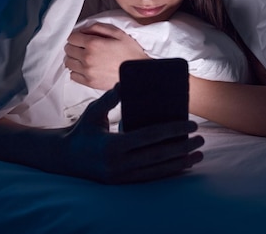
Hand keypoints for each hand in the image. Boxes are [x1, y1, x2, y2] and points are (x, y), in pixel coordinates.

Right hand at [60, 86, 203, 183]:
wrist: (65, 158)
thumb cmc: (82, 131)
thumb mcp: (93, 112)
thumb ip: (109, 99)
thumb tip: (124, 83)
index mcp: (113, 146)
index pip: (150, 137)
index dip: (173, 131)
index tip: (191, 125)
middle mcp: (119, 164)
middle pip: (158, 155)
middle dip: (183, 147)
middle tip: (201, 139)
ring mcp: (122, 176)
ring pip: (157, 170)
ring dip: (181, 163)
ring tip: (199, 155)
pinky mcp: (123, 182)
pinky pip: (151, 178)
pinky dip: (168, 172)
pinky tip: (182, 166)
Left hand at [64, 22, 148, 89]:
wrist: (138, 72)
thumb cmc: (130, 52)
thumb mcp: (117, 33)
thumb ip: (98, 27)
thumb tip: (83, 30)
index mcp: (93, 44)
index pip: (71, 38)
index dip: (77, 36)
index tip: (82, 38)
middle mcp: (87, 58)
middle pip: (68, 49)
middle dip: (75, 46)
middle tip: (84, 47)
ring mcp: (87, 71)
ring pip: (68, 62)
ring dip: (74, 59)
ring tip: (85, 58)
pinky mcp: (90, 82)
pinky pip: (73, 76)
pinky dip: (77, 71)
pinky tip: (86, 68)